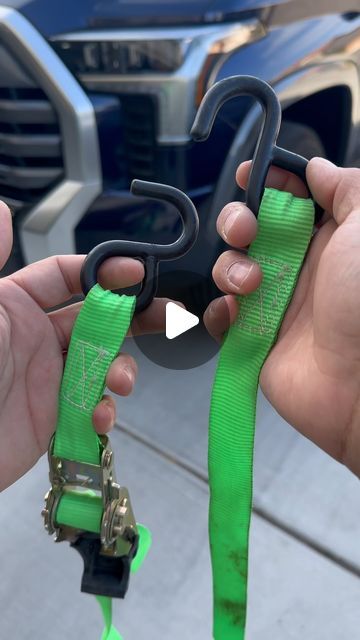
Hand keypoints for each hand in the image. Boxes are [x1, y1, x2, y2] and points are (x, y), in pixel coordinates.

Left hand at [0, 206, 169, 489]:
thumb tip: (2, 210)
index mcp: (15, 304)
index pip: (67, 275)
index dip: (104, 270)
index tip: (137, 272)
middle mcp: (36, 337)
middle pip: (97, 316)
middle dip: (135, 315)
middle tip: (169, 314)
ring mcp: (49, 377)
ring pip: (102, 362)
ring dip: (121, 368)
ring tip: (121, 381)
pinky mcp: (56, 416)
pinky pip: (93, 405)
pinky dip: (105, 410)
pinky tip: (100, 415)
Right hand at [205, 157, 359, 475]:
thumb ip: (346, 187)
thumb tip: (318, 169)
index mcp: (331, 239)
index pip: (292, 199)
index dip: (268, 183)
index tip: (251, 174)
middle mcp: (302, 267)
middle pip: (252, 230)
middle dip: (237, 221)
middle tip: (246, 230)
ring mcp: (276, 303)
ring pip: (231, 269)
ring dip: (229, 268)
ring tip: (250, 284)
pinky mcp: (256, 338)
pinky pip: (222, 317)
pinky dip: (218, 311)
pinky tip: (233, 312)